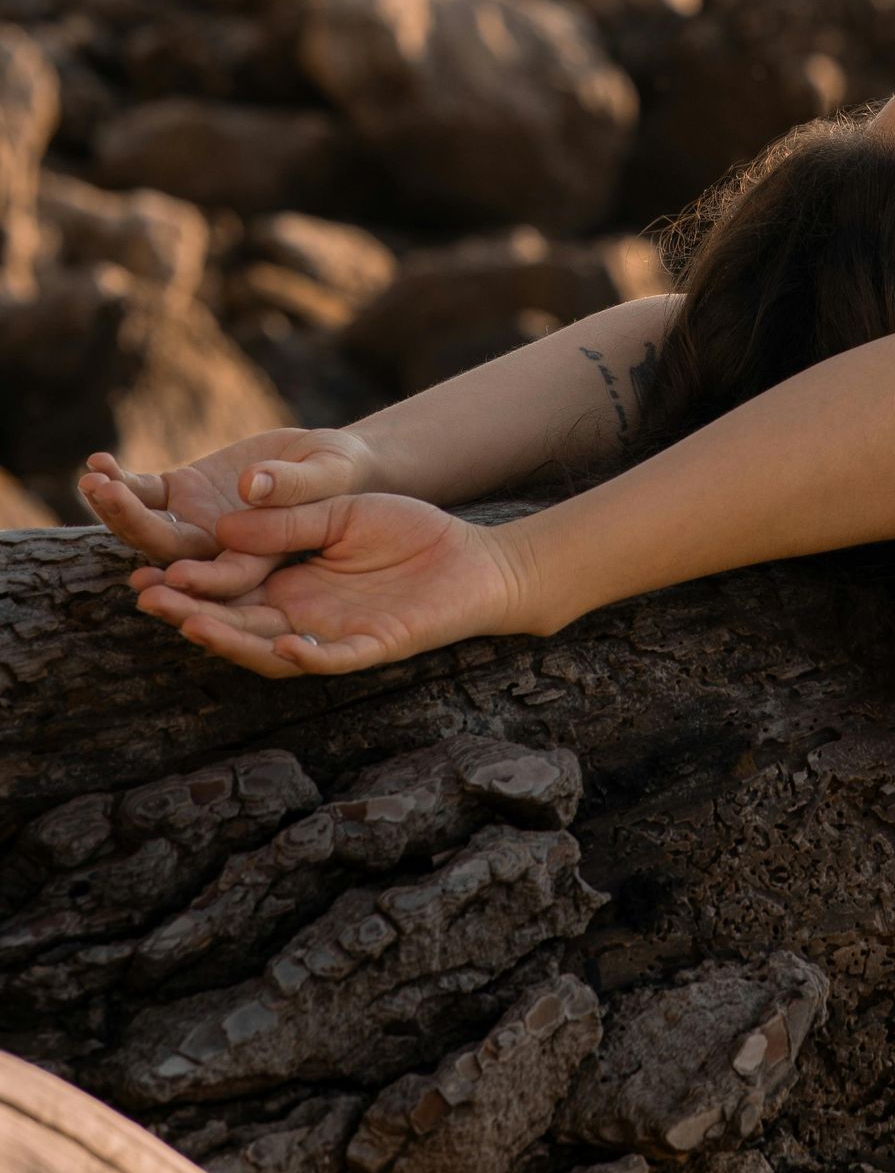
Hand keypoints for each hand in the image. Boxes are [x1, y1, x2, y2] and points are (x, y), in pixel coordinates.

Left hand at [80, 430, 374, 600]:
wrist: (323, 457)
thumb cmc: (340, 470)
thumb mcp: (329, 472)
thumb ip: (295, 484)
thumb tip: (252, 486)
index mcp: (258, 558)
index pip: (223, 579)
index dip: (198, 579)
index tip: (170, 573)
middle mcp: (216, 549)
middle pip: (171, 553)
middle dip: (136, 528)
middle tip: (112, 500)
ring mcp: (193, 521)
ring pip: (146, 525)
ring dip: (117, 505)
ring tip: (95, 480)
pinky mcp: (180, 491)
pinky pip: (142, 490)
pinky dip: (119, 478)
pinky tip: (98, 461)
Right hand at [131, 493, 530, 678]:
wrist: (473, 557)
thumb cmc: (409, 532)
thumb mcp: (341, 513)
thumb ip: (290, 520)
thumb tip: (226, 524)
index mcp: (287, 587)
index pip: (226, 593)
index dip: (187, 586)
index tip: (142, 572)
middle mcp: (301, 619)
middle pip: (235, 626)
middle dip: (190, 615)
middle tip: (147, 601)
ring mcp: (334, 638)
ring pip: (271, 651)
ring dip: (234, 641)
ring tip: (194, 625)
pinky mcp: (373, 649)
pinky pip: (335, 659)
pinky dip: (310, 656)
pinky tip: (287, 643)